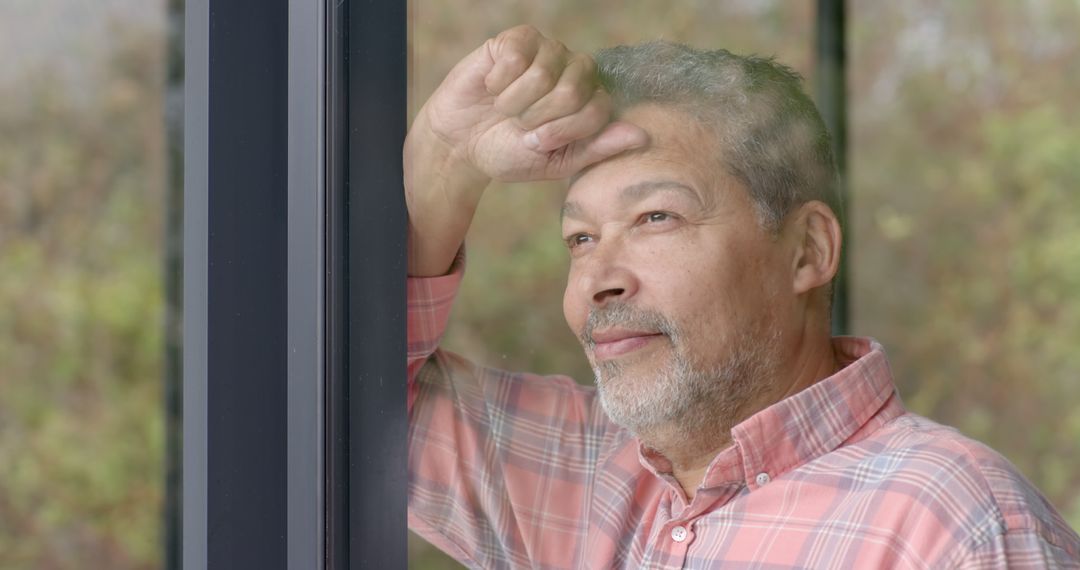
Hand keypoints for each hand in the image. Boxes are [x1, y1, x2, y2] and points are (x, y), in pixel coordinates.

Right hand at [413, 25, 647, 182]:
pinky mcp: (515, 40)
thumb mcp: (557, 162)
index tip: (538, 143)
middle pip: (573, 90)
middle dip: (539, 118)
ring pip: (542, 74)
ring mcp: (546, 50)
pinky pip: (514, 57)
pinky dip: (498, 82)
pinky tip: (492, 87)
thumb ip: (597, 149)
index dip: (562, 132)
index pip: (596, 109)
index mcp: (589, 98)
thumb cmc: (511, 152)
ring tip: (505, 108)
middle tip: (520, 125)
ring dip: (515, 102)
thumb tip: (642, 137)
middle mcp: (574, 68)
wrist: (461, 144)